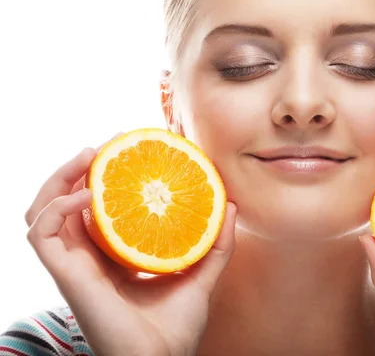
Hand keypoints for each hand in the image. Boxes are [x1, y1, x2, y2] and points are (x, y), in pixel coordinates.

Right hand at [24, 135, 236, 355]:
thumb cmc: (177, 328)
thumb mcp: (202, 274)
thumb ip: (216, 242)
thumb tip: (230, 204)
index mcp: (113, 258)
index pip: (95, 213)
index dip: (100, 182)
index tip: (122, 156)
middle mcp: (89, 259)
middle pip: (63, 206)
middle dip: (74, 172)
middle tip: (99, 149)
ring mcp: (75, 267)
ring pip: (42, 213)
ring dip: (58, 181)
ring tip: (87, 159)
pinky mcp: (67, 276)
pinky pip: (42, 235)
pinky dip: (57, 208)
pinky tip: (88, 196)